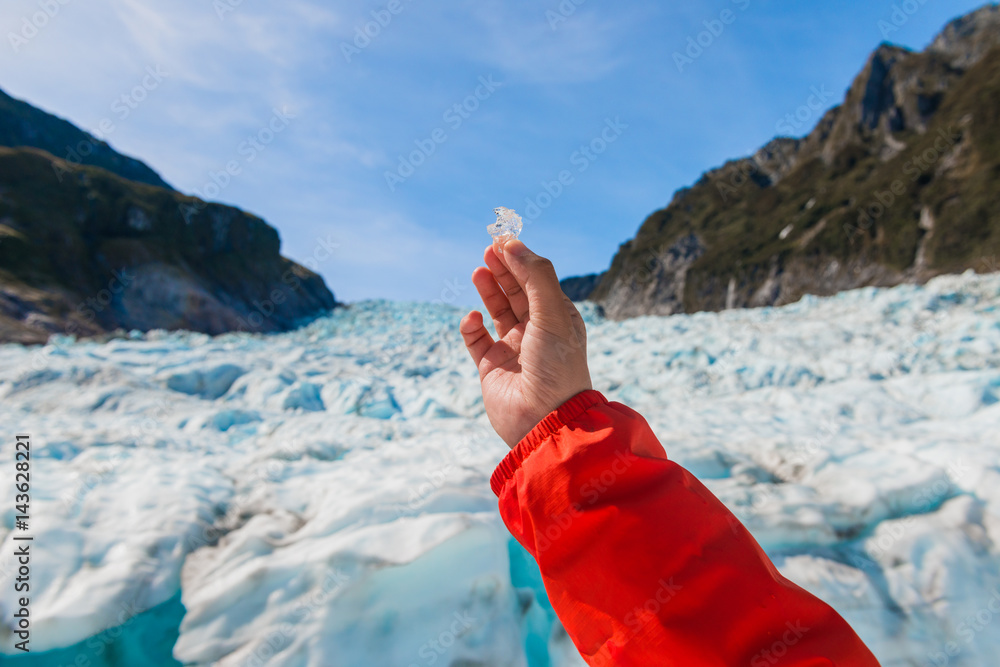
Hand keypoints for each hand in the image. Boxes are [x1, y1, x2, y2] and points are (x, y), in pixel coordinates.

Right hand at [461, 240, 592, 448]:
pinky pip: (477, 341)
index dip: (521, 259)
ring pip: (497, 311)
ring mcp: (513, 349)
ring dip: (488, 290)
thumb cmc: (556, 366)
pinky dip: (471, 327)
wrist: (544, 419)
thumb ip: (535, 276)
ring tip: (478, 271)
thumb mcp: (552, 314)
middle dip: (503, 269)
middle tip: (488, 249)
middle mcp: (536, 332)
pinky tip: (472, 317)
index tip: (503, 239)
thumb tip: (513, 244)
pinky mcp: (492, 368)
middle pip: (516, 292)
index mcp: (558, 319)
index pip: (537, 281)